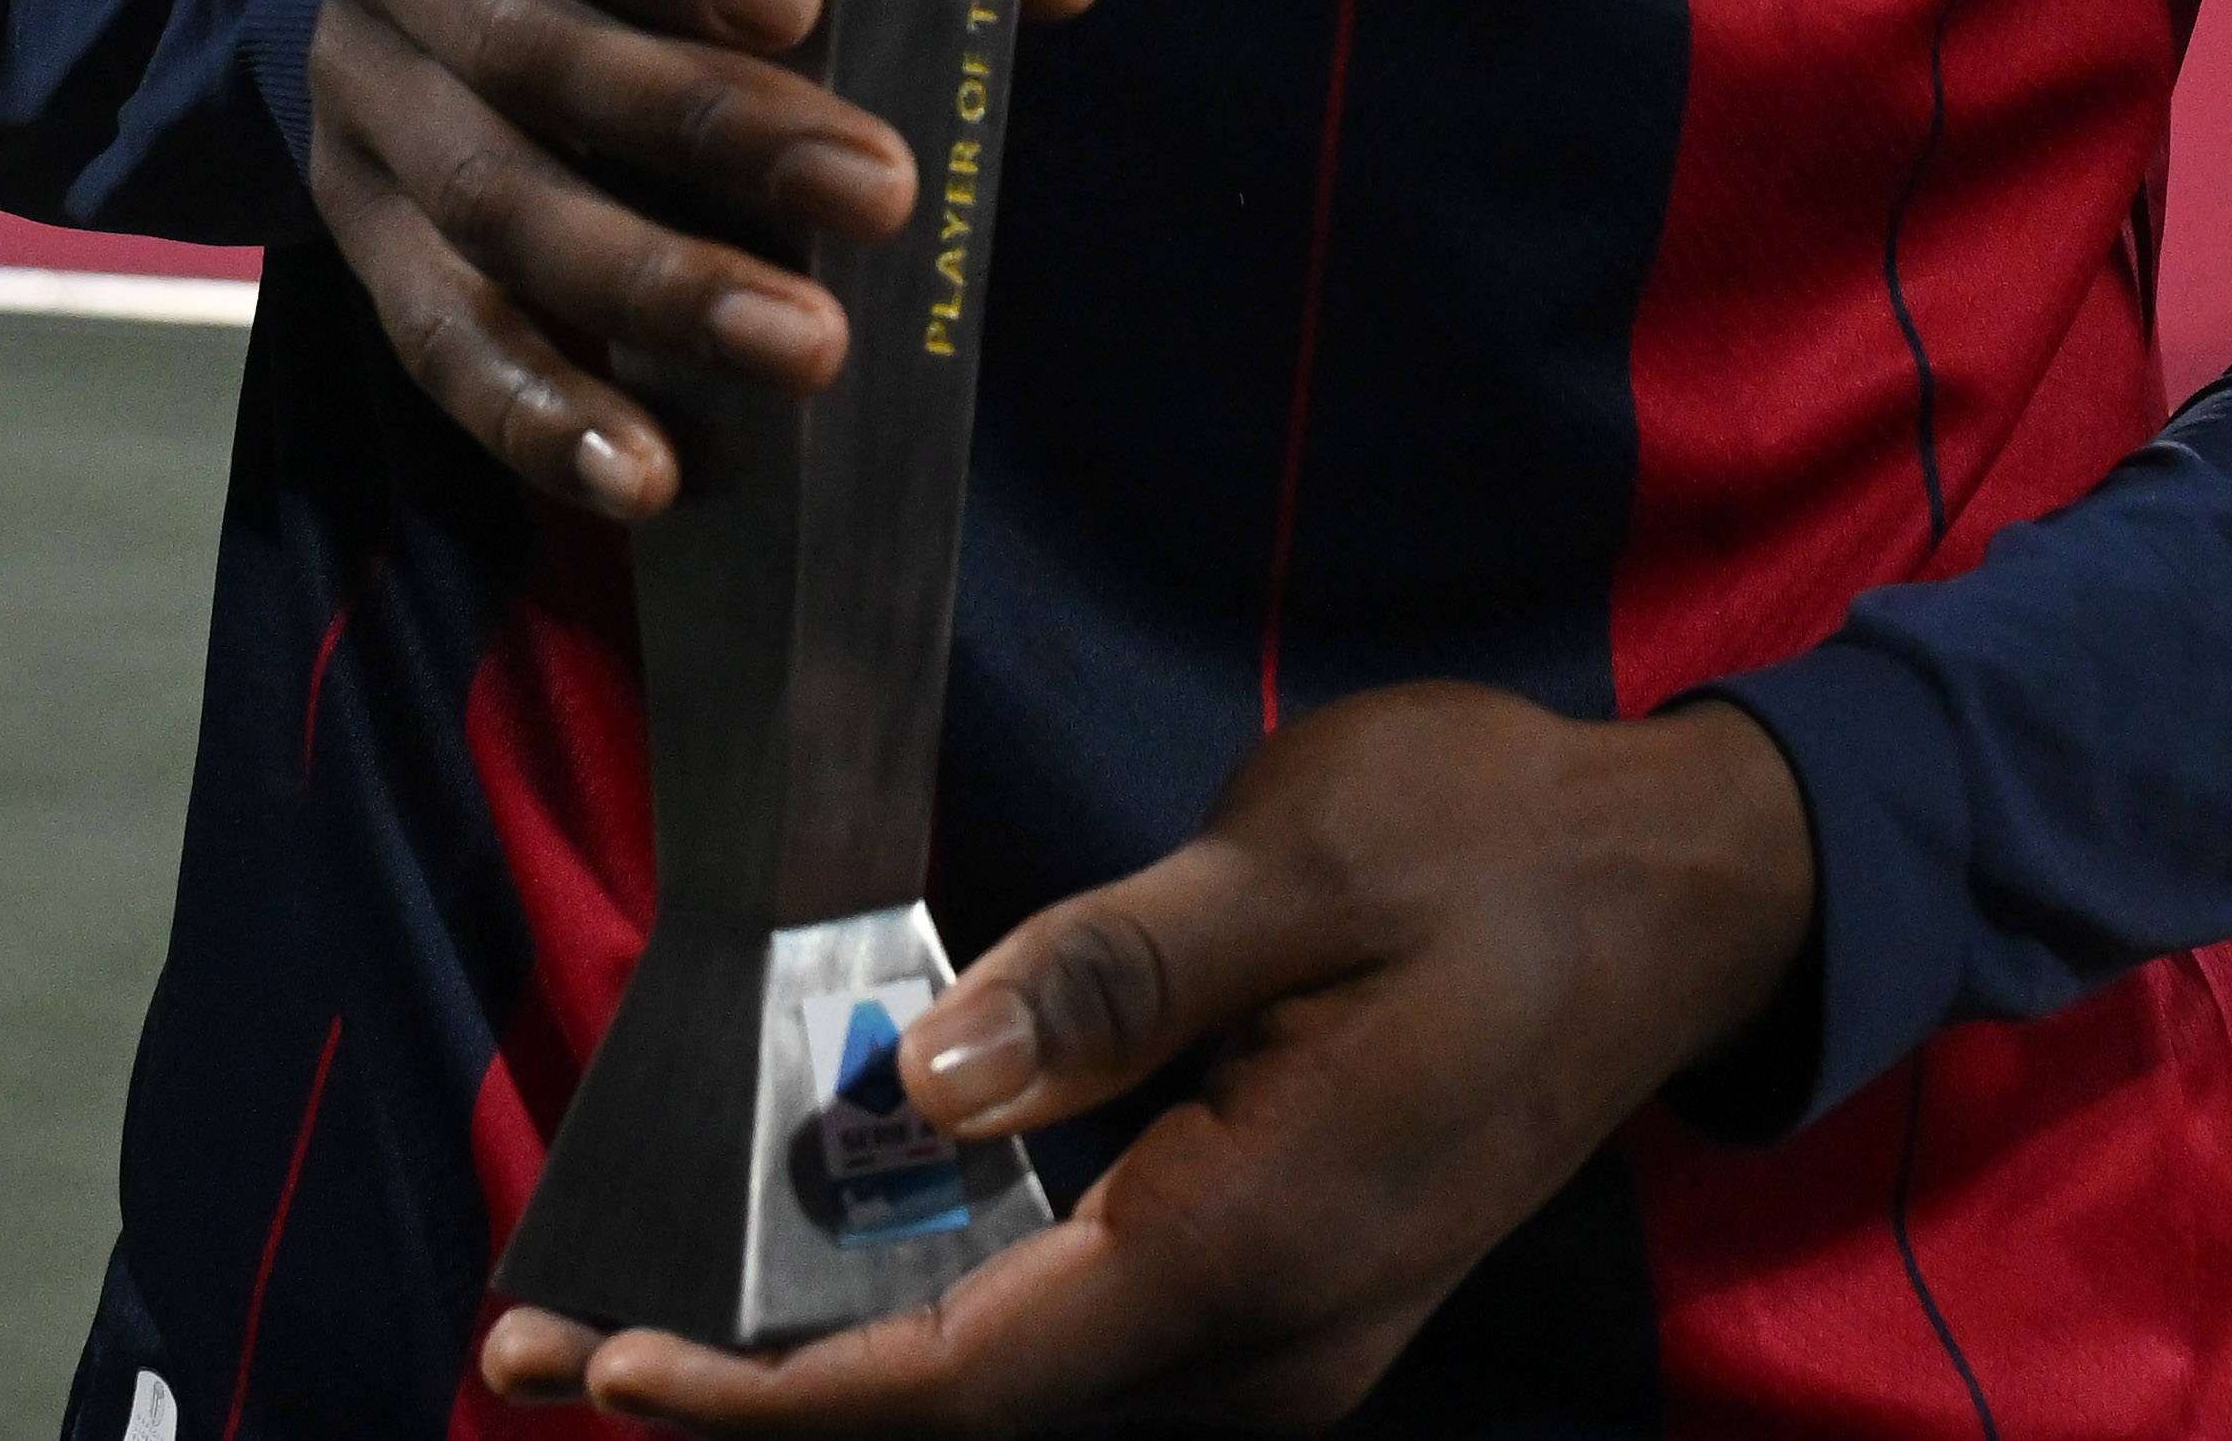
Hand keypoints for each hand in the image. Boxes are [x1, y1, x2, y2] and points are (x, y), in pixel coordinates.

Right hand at [303, 0, 1103, 517]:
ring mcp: (355, 91)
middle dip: (713, 131)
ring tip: (805, 354)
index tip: (801, 3)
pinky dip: (535, 411)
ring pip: (492, 207)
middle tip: (882, 194)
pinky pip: (429, 331)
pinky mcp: (351, 219)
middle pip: (537, 55)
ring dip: (653, 293)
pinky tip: (647, 474)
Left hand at [479, 684, 1817, 1425]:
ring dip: (828, 1361)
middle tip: (546, 1343)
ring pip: (1011, 1377)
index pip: (959, 1378)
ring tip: (641, 1322)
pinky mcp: (1280, 1278)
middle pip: (964, 1411)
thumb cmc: (1493, 846)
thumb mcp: (1297, 868)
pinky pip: (1074, 1326)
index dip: (764, 1396)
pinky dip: (929, 1313)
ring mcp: (1277, 1328)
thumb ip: (1107, 981)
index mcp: (1253, 1252)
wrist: (1685, 887)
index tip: (597, 1368)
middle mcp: (1259, 1342)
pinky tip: (834, 1257)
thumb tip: (911, 1101)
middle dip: (751, 1395)